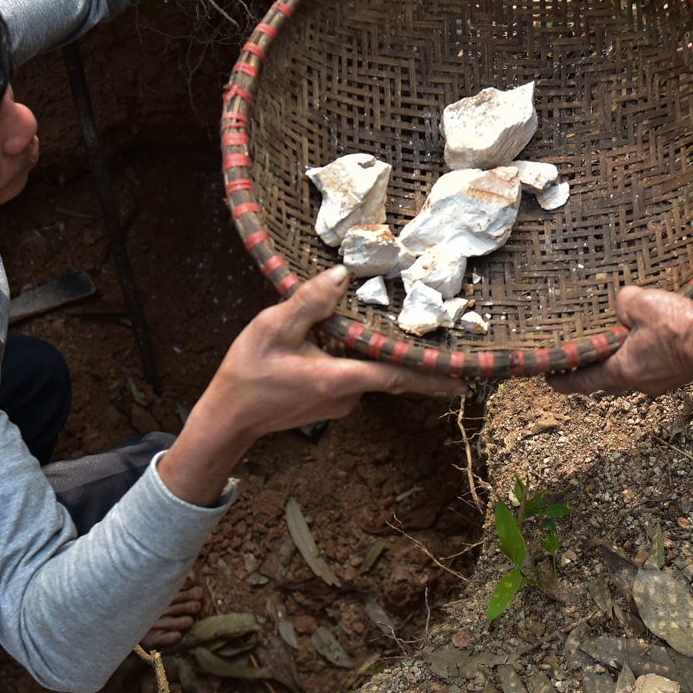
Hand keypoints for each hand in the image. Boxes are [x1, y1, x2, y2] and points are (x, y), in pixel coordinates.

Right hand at [157, 266, 463, 503]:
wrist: (227, 417)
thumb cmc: (247, 374)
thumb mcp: (273, 328)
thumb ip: (310, 302)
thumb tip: (343, 275)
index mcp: (340, 378)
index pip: (398, 375)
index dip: (433, 375)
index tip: (465, 378)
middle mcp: (346, 395)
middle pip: (385, 368)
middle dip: (405, 352)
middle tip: (435, 333)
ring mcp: (337, 401)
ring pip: (364, 368)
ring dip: (369, 349)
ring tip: (372, 324)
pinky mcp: (326, 400)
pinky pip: (348, 373)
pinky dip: (350, 356)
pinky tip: (336, 337)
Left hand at [548, 286, 692, 396]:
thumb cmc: (682, 327)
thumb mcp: (641, 302)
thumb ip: (621, 302)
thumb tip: (622, 305)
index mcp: (621, 371)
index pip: (581, 383)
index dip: (561, 381)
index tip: (548, 378)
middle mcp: (637, 383)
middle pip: (603, 383)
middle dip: (588, 373)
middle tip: (577, 359)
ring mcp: (658, 382)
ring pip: (627, 376)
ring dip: (617, 363)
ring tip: (612, 342)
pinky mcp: (674, 375)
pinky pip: (648, 369)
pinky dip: (640, 358)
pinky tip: (646, 338)